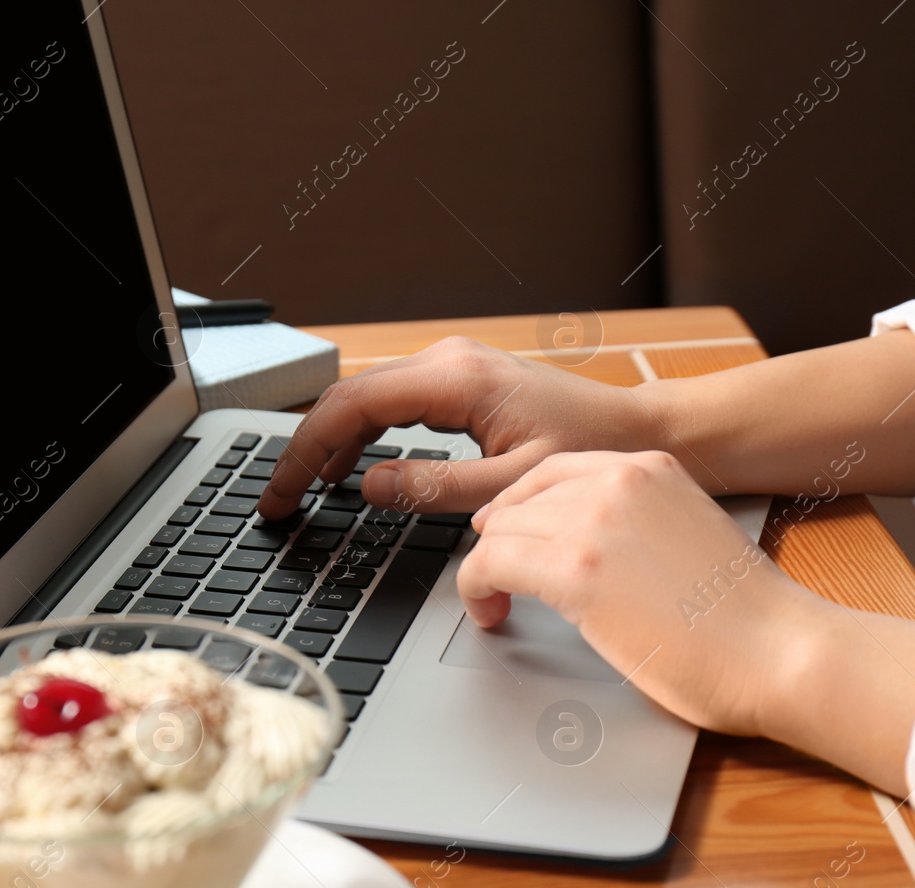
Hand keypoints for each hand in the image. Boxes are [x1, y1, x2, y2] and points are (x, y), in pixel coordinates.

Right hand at [257, 337, 659, 519]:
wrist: (637, 431)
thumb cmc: (591, 455)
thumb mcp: (510, 486)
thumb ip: (434, 488)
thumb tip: (366, 486)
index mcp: (456, 379)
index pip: (352, 406)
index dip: (306, 451)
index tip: (282, 492)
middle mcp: (448, 361)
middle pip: (349, 397)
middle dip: (306, 449)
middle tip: (276, 500)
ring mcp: (452, 366)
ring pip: (366, 398)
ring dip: (329, 442)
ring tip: (301, 489)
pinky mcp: (460, 380)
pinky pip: (392, 403)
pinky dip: (361, 435)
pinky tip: (347, 468)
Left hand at [459, 450, 819, 736]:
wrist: (780, 650)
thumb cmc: (746, 615)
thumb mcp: (690, 532)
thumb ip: (638, 523)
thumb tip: (587, 545)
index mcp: (649, 468)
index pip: (553, 470)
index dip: (519, 505)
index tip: (506, 532)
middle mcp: (618, 482)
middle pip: (518, 500)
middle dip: (500, 542)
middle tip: (497, 578)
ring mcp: (593, 522)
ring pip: (496, 531)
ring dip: (486, 569)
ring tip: (495, 602)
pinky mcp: (574, 571)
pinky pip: (487, 565)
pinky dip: (475, 590)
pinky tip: (490, 613)